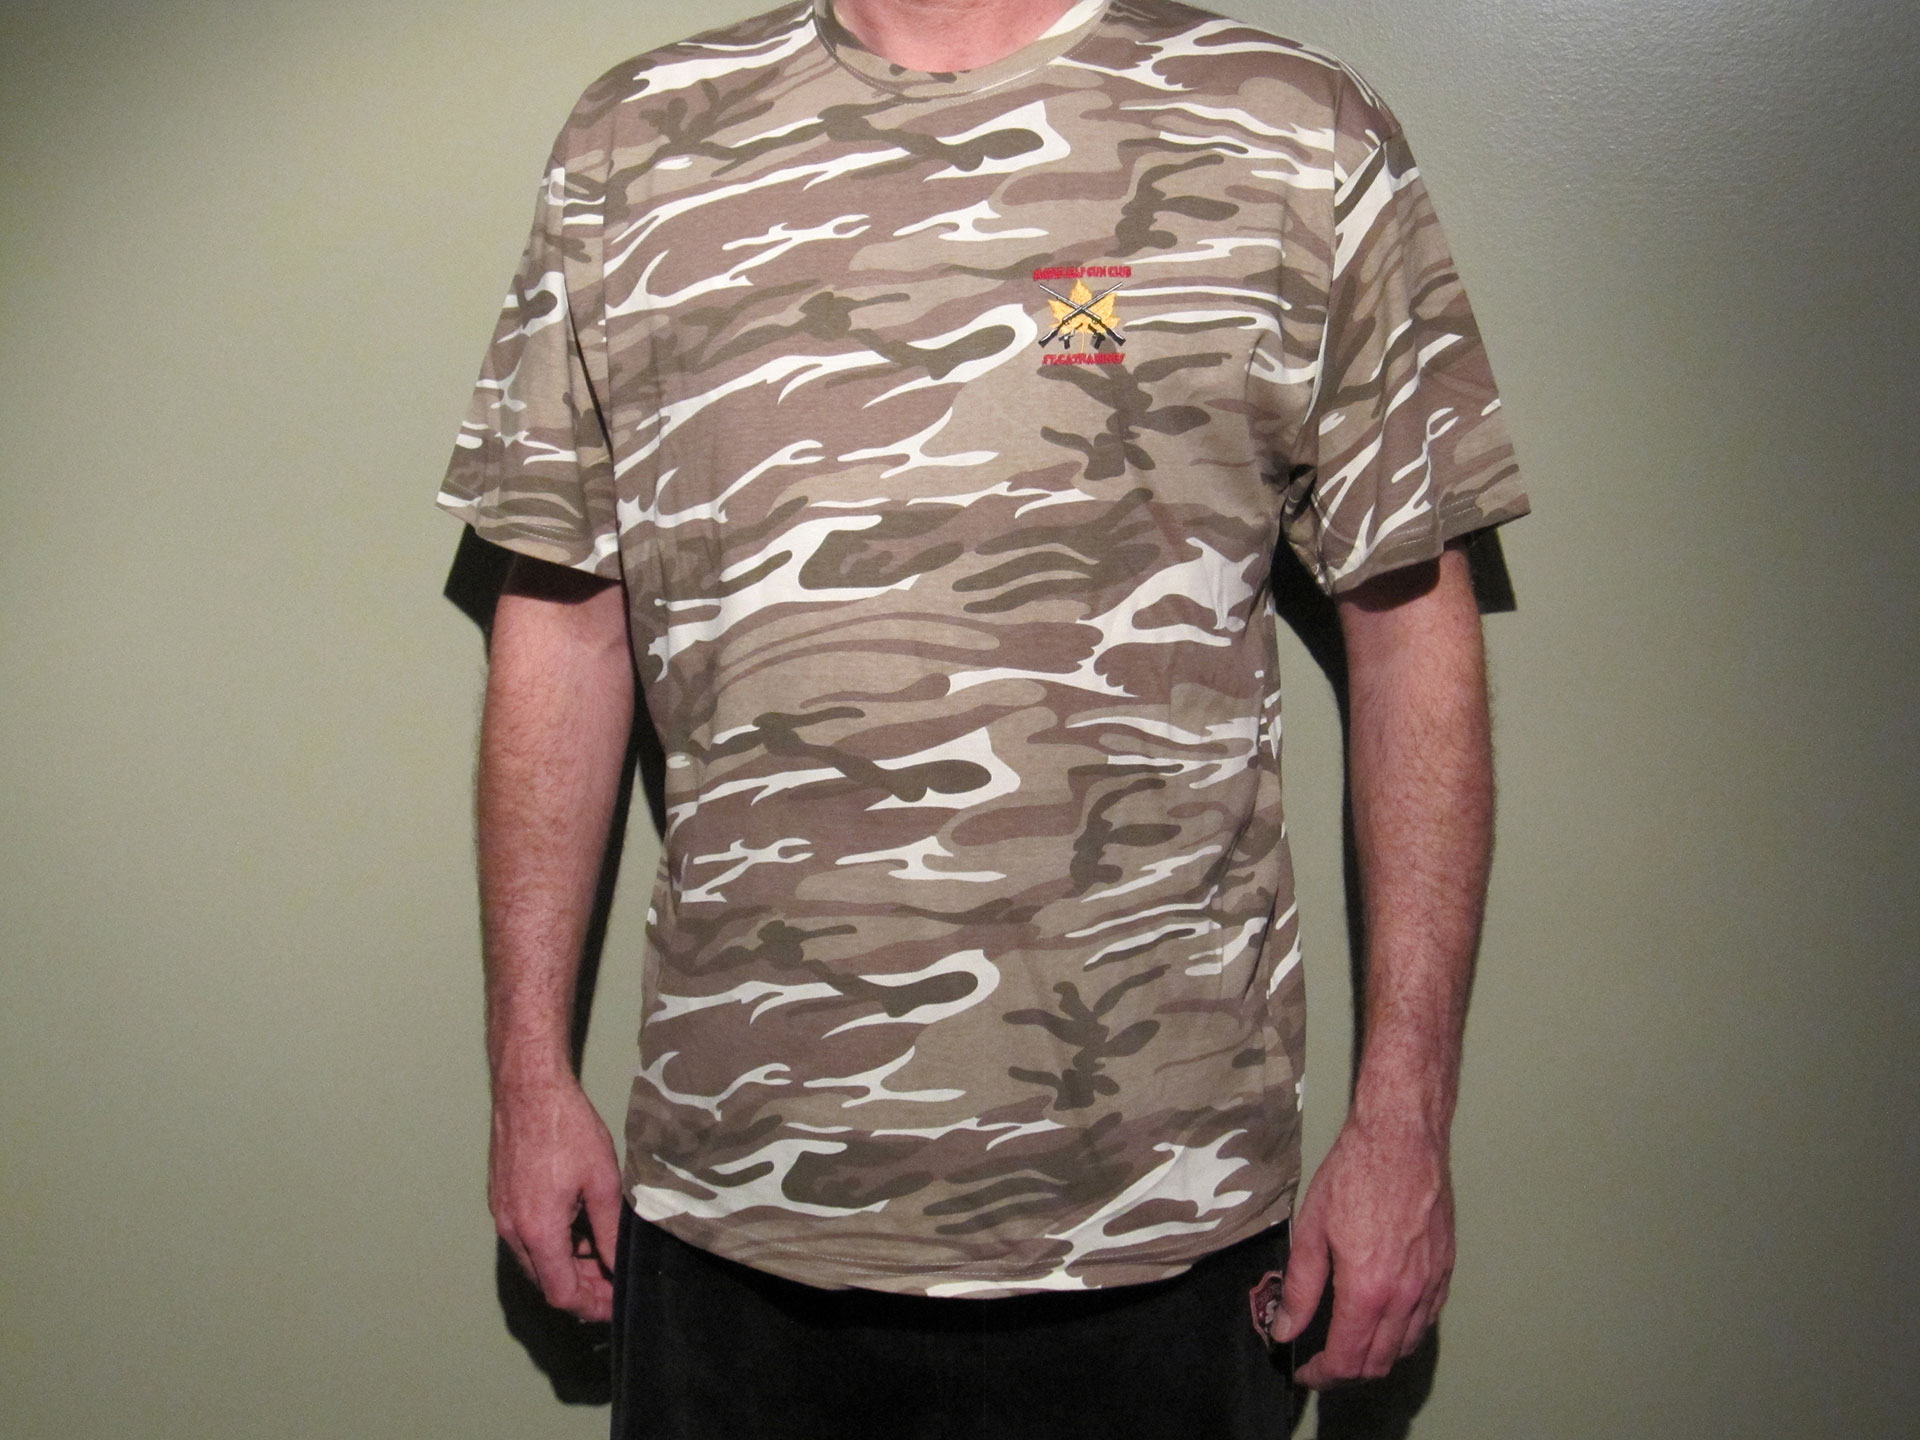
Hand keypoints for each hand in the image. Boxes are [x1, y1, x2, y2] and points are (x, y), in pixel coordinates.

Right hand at [488, 1081, 622, 1321]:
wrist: (529, 1090)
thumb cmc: (567, 1129)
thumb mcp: (603, 1183)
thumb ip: (610, 1232)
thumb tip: (617, 1267)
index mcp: (539, 1231)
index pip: (562, 1294)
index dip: (592, 1306)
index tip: (616, 1304)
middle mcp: (514, 1230)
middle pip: (547, 1283)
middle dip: (583, 1290)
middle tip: (615, 1283)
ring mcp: (503, 1216)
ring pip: (536, 1262)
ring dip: (568, 1268)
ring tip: (603, 1257)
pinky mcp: (502, 1201)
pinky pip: (527, 1240)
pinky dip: (553, 1247)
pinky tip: (579, 1233)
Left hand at [1267, 1115, 1454, 1386]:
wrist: (1403, 1138)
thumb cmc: (1355, 1174)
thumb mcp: (1312, 1229)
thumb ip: (1300, 1287)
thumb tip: (1286, 1328)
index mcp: (1368, 1289)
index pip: (1347, 1359)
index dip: (1322, 1374)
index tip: (1305, 1370)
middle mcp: (1406, 1296)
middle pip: (1379, 1363)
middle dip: (1347, 1372)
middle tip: (1322, 1361)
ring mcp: (1431, 1285)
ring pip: (1406, 1348)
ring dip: (1376, 1357)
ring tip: (1349, 1343)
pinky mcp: (1445, 1270)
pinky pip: (1426, 1322)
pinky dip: (1403, 1334)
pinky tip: (1383, 1319)